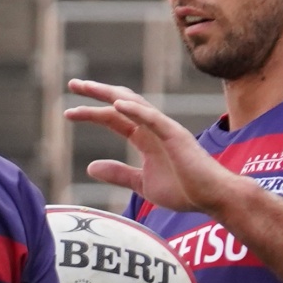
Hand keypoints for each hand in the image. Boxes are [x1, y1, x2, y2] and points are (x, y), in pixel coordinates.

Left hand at [64, 79, 236, 215]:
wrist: (213, 198)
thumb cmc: (184, 190)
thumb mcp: (142, 183)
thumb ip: (119, 174)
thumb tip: (90, 167)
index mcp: (144, 137)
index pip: (113, 119)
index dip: (91, 113)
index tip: (68, 112)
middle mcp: (152, 128)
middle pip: (121, 103)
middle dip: (97, 92)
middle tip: (73, 84)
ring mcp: (165, 130)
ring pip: (135, 104)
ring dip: (110, 95)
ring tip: (88, 88)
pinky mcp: (176, 136)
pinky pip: (153, 119)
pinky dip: (136, 110)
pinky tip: (117, 104)